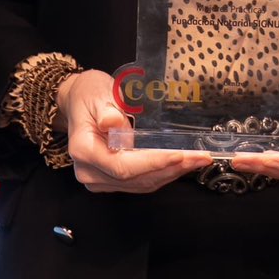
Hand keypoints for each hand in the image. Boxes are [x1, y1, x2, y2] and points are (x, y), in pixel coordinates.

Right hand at [58, 70, 209, 194]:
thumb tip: (113, 123)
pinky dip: (162, 174)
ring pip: (141, 183)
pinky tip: (181, 165)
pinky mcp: (111, 179)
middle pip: (135, 178)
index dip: (153, 163)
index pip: (122, 166)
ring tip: (197, 161)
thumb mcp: (97, 94)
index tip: (178, 155)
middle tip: (200, 157)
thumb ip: (106, 111)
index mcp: (84, 151)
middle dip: (171, 169)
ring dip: (171, 173)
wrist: (78, 101)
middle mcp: (90, 171)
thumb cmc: (88, 95)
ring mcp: (100, 178)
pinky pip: (139, 182)